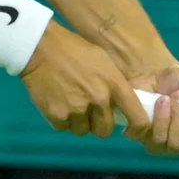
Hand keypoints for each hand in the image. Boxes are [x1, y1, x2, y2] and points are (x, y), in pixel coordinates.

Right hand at [21, 23, 145, 137]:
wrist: (41, 48)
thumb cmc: (75, 51)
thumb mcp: (104, 62)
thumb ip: (114, 85)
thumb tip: (119, 106)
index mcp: (114, 85)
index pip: (137, 117)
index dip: (138, 129)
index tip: (131, 130)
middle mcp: (99, 100)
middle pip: (104, 130)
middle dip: (97, 124)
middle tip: (88, 111)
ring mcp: (77, 109)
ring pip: (82, 130)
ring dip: (77, 122)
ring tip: (70, 102)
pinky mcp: (57, 115)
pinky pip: (63, 127)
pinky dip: (60, 119)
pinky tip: (57, 102)